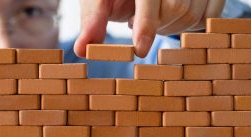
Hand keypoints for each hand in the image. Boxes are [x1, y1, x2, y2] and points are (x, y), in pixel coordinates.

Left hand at [74, 0, 225, 57]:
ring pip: (192, 16)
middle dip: (156, 27)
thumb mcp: (99, 0)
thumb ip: (93, 21)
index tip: (140, 50)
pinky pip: (208, 16)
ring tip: (153, 18)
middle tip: (136, 23)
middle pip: (176, 9)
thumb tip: (82, 50)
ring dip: (170, 28)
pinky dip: (190, 25)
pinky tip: (172, 17)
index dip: (146, 25)